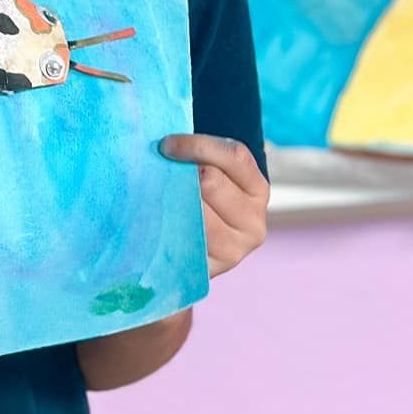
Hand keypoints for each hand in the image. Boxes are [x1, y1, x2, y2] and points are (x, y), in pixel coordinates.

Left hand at [160, 134, 267, 277]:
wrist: (187, 254)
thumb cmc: (195, 202)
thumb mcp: (207, 176)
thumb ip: (198, 160)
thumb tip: (165, 144)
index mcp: (257, 190)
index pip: (235, 156)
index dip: (198, 145)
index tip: (166, 144)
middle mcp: (254, 222)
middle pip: (210, 182)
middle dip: (181, 174)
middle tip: (160, 177)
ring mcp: (235, 250)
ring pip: (194, 211)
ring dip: (169, 201)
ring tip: (158, 202)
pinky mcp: (211, 269)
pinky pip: (181, 240)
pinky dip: (165, 228)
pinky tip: (155, 224)